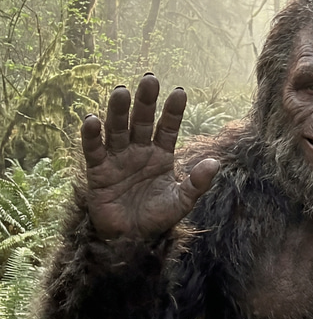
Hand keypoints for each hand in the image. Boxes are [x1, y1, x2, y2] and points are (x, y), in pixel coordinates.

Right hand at [81, 73, 219, 240]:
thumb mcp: (182, 201)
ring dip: (118, 110)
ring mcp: (118, 158)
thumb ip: (197, 183)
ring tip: (120, 91)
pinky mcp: (98, 171)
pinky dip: (92, 135)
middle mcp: (139, 151)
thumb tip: (214, 163)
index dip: (173, 111)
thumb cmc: (157, 217)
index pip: (168, 127)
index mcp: (161, 155)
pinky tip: (92, 119)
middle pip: (142, 121)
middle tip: (149, 79)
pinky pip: (94, 150)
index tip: (179, 92)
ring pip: (118, 129)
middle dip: (146, 101)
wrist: (132, 239)